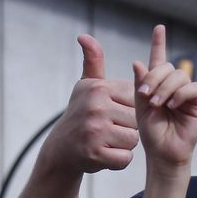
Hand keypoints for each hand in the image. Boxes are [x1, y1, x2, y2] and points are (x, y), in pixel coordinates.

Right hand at [37, 35, 138, 174]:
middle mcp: (95, 107)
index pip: (135, 100)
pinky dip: (118, 161)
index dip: (127, 110)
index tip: (110, 113)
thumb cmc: (79, 115)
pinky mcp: (95, 154)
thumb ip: (92, 61)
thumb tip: (84, 36)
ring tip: (106, 142)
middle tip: (107, 130)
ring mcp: (94, 131)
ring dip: (123, 145)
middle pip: (136, 121)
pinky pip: (124, 159)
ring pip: (133, 140)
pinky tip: (105, 155)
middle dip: (127, 129)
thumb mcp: (86, 86)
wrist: (60, 150)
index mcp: (98, 89)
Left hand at [132, 25, 196, 175]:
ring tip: (156, 104)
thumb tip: (138, 62)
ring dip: (165, 88)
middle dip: (154, 77)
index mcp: (158, 84)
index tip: (159, 28)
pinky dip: (180, 94)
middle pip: (167, 66)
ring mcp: (187, 93)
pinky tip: (171, 106)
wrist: (162, 153)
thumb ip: (140, 85)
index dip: (159, 43)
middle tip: (145, 94)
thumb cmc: (150, 132)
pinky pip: (192, 88)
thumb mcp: (140, 108)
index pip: (159, 59)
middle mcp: (174, 86)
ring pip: (180, 76)